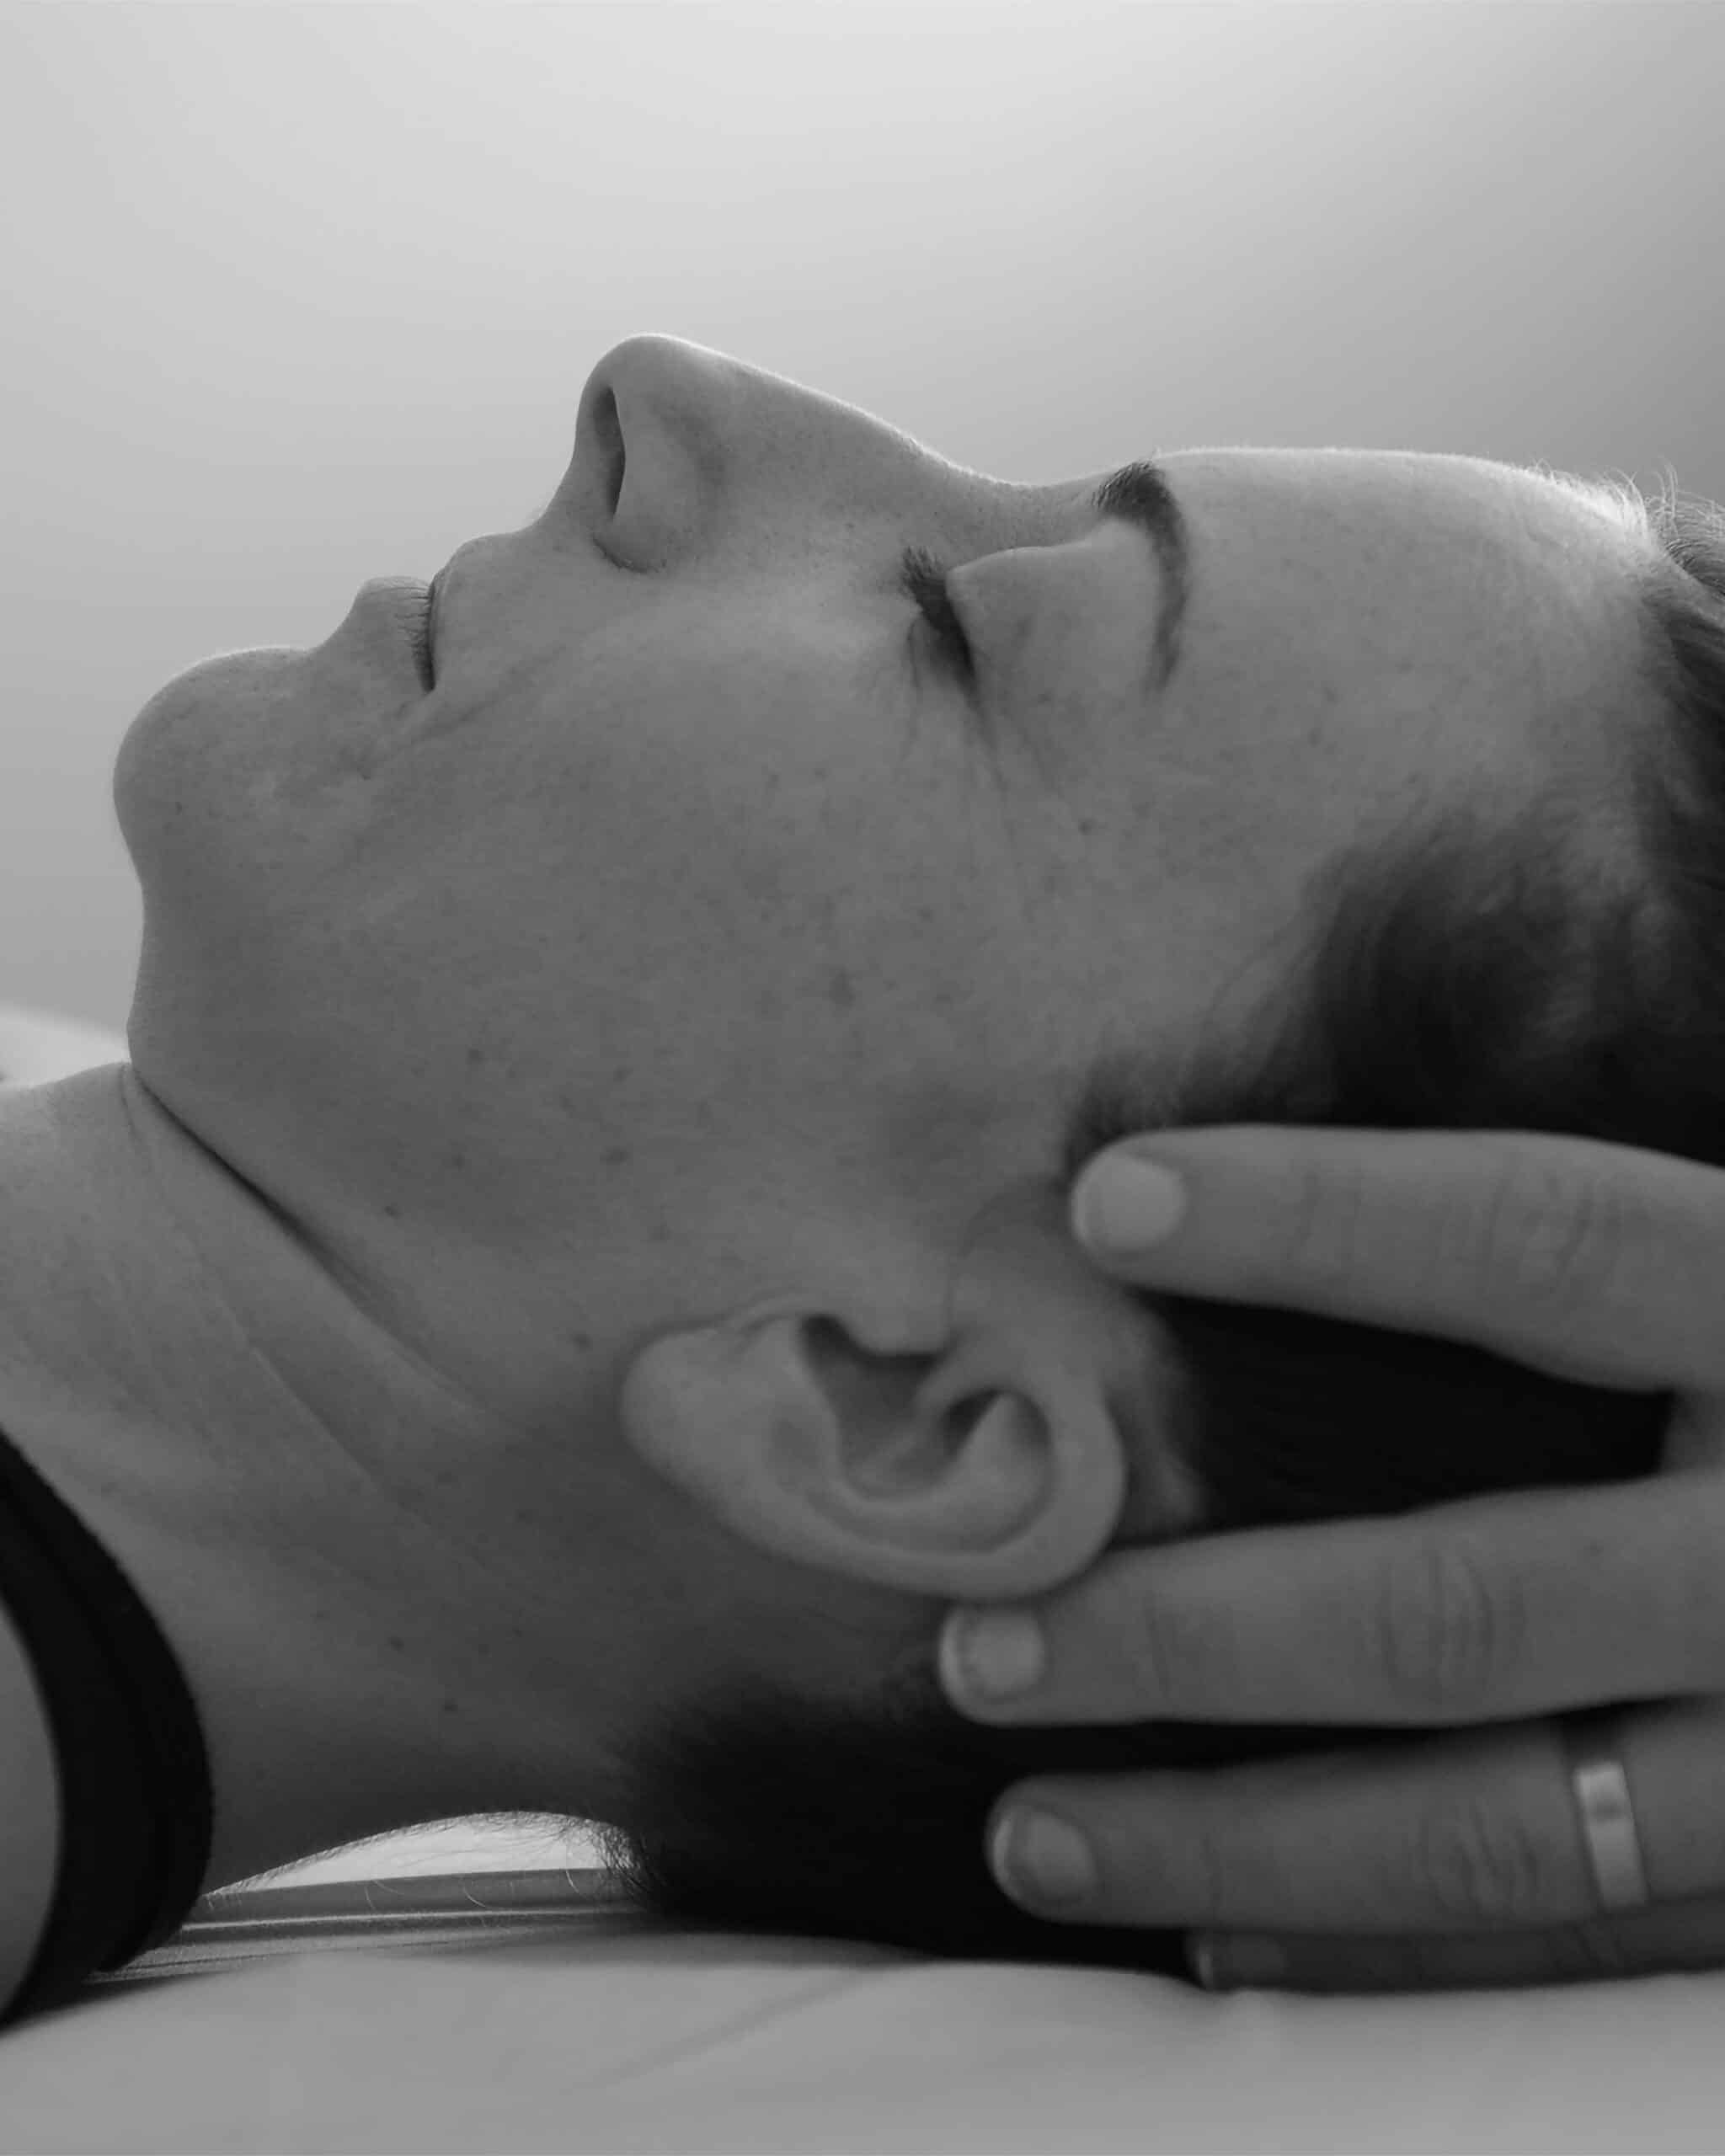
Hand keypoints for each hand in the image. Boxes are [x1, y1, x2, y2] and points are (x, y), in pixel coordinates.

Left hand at [936, 1127, 1724, 1992]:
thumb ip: (1626, 1244)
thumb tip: (1317, 1209)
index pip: (1541, 1235)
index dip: (1323, 1216)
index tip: (1112, 1202)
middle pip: (1459, 1597)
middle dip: (1197, 1629)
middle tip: (987, 1637)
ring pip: (1499, 1821)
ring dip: (1239, 1833)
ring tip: (1027, 1824)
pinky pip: (1584, 1946)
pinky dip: (1388, 1948)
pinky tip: (1216, 1935)